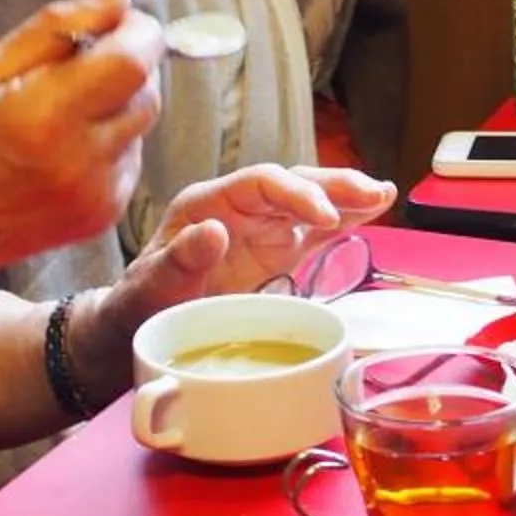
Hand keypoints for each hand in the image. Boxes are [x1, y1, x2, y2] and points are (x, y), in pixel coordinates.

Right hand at [0, 0, 166, 301]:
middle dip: (128, 65)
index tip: (118, 20)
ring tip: (62, 111)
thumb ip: (57, 27)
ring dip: (118, 103)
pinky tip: (62, 148)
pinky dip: (109, 141)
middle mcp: (79, 160)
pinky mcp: (105, 215)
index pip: (134, 59)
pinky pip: (130, 158)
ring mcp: (96, 194)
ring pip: (142, 124)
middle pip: (146, 91)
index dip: (138, 31)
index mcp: (43, 116)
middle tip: (79, 64)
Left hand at [97, 164, 397, 345]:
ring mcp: (258, 230)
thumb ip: (178, 261)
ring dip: (346, 197)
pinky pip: (313, 231)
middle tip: (372, 194)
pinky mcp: (273, 253)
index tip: (325, 216)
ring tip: (383, 195)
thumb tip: (215, 231)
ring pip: (308, 202)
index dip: (296, 195)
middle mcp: (237, 210)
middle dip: (333, 187)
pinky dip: (343, 221)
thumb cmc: (135, 308)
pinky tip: (372, 211)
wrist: (132, 332)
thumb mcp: (148, 288)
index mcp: (206, 204)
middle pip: (292, 184)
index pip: (260, 183)